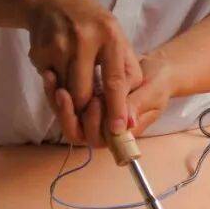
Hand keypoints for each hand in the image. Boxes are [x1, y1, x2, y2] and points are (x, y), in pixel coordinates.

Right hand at [26, 0, 141, 132]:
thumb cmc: (90, 22)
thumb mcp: (116, 37)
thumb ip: (127, 72)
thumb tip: (131, 114)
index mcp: (110, 35)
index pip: (115, 80)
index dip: (117, 108)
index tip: (119, 129)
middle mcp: (84, 39)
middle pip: (84, 94)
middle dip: (86, 110)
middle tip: (89, 111)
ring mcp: (58, 45)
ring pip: (64, 93)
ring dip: (69, 97)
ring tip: (72, 81)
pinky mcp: (39, 51)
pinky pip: (49, 82)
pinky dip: (54, 80)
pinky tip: (57, 61)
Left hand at [42, 54, 176, 146]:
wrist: (155, 69)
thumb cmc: (159, 83)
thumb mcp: (152, 92)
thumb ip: (137, 106)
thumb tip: (125, 123)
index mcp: (122, 132)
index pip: (100, 138)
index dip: (91, 125)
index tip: (93, 102)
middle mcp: (105, 127)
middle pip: (78, 133)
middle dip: (69, 115)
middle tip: (66, 92)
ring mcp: (94, 115)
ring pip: (68, 119)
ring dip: (58, 103)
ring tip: (54, 81)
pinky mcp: (85, 101)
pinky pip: (65, 103)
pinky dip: (55, 90)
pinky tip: (51, 74)